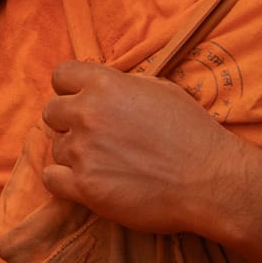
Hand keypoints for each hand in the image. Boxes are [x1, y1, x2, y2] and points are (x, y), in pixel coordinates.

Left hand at [38, 61, 257, 236]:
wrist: (211, 180)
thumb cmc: (193, 133)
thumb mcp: (161, 89)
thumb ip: (123, 84)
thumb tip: (100, 85)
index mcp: (105, 84)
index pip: (60, 75)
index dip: (70, 90)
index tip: (82, 102)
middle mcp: (88, 113)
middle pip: (52, 113)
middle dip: (68, 123)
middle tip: (95, 138)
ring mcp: (83, 151)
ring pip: (56, 148)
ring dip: (74, 156)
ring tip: (107, 164)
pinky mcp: (84, 187)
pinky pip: (51, 179)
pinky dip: (64, 182)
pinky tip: (88, 182)